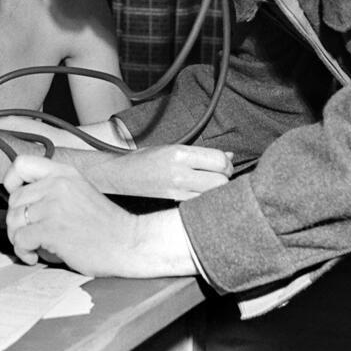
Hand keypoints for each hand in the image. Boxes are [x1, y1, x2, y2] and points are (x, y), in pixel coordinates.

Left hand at [3, 156, 196, 276]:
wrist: (130, 244)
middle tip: (28, 234)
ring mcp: (54, 206)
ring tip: (33, 247)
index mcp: (65, 174)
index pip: (21, 163)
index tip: (16, 197)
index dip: (11, 181)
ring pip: (14, 221)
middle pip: (14, 200)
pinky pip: (20, 240)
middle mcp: (58, 185)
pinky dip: (24, 252)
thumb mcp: (81, 192)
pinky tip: (36, 256)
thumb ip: (55, 190)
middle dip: (16, 222)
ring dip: (18, 239)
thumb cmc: (107, 226)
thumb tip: (23, 203)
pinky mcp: (52, 229)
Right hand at [87, 144, 232, 199]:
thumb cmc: (147, 158)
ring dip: (218, 189)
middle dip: (226, 177)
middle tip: (221, 174)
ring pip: (214, 194)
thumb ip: (201, 153)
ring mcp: (177, 191)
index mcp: (179, 154)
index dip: (227, 162)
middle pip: (221, 181)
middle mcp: (179, 173)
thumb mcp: (174, 147)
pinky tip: (202, 192)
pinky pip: (202, 202)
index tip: (224, 163)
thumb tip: (228, 156)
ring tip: (211, 183)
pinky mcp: (176, 202)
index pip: (219, 160)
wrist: (122, 175)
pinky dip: (207, 198)